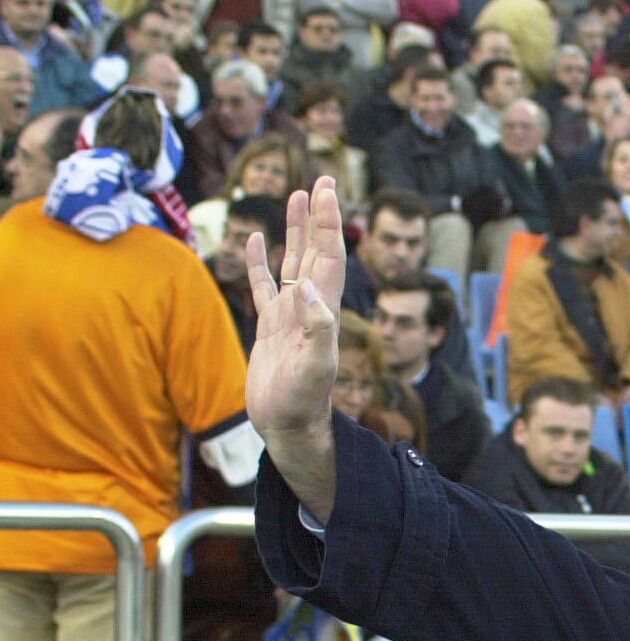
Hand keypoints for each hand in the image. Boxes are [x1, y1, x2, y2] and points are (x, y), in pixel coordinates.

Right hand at [248, 178, 344, 441]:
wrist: (289, 427)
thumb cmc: (303, 402)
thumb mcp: (314, 366)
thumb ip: (316, 327)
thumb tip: (305, 285)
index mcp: (322, 309)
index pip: (327, 255)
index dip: (327, 222)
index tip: (326, 189)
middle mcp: (310, 307)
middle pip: (315, 251)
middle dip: (318, 217)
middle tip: (321, 181)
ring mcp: (289, 315)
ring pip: (293, 261)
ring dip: (296, 231)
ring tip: (296, 196)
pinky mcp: (270, 328)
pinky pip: (264, 285)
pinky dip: (260, 261)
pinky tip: (257, 239)